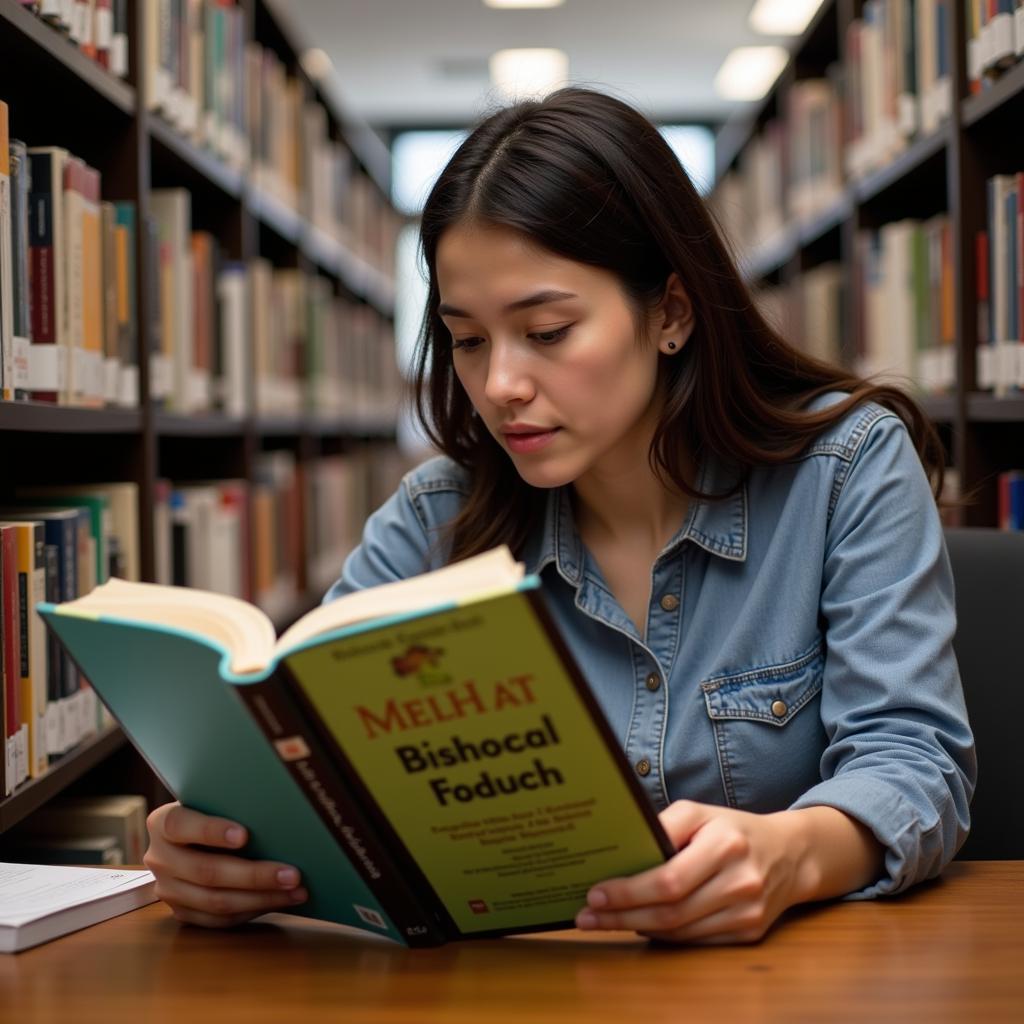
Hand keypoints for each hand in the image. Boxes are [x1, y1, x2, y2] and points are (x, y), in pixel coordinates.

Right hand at [143, 802, 307, 928]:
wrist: (195, 834)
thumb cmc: (215, 809)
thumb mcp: (216, 799)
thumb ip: (234, 802)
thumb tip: (279, 807)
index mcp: (162, 822)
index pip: (180, 825)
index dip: (211, 831)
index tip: (245, 835)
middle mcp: (159, 858)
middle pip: (205, 871)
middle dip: (254, 875)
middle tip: (292, 874)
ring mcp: (168, 889)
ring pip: (215, 901)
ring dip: (260, 898)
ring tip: (296, 891)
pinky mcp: (182, 912)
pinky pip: (219, 919)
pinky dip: (253, 910)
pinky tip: (280, 901)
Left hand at [575, 800, 809, 944]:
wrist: (789, 854)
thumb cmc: (732, 829)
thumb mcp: (700, 812)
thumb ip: (664, 824)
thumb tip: (624, 848)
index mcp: (725, 845)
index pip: (668, 879)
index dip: (629, 891)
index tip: (596, 894)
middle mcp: (740, 882)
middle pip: (671, 912)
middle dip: (622, 916)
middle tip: (588, 916)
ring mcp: (748, 912)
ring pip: (681, 932)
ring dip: (638, 928)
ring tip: (605, 921)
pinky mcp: (750, 932)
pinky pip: (697, 941)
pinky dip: (665, 937)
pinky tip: (640, 926)